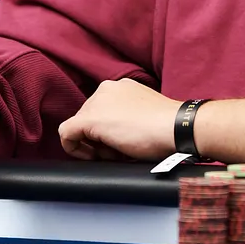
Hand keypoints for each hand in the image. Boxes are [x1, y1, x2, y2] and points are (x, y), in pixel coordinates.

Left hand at [57, 78, 178, 161]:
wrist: (177, 128)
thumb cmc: (168, 127)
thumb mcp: (143, 115)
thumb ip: (126, 117)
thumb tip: (115, 136)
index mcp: (120, 87)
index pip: (102, 110)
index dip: (106, 132)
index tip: (119, 145)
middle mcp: (105, 89)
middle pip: (89, 118)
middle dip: (99, 139)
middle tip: (118, 153)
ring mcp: (97, 103)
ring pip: (80, 127)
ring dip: (93, 145)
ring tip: (115, 154)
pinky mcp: (90, 119)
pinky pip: (67, 133)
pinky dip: (73, 147)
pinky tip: (91, 156)